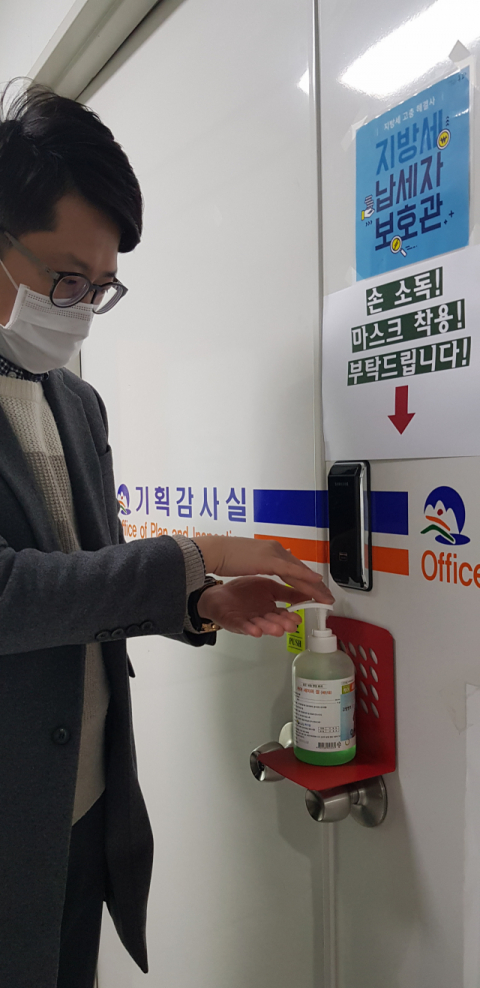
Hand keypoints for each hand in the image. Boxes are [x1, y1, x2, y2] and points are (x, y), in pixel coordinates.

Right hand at [193, 536, 333, 603]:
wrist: (215, 551)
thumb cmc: (227, 556)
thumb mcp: (251, 561)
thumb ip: (264, 563)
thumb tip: (272, 566)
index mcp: (272, 550)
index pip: (295, 567)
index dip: (308, 579)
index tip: (318, 590)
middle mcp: (276, 550)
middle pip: (301, 570)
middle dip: (316, 585)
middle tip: (328, 597)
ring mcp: (274, 553)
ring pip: (299, 571)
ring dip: (314, 585)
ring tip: (325, 597)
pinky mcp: (269, 560)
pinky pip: (290, 570)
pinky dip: (304, 576)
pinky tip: (315, 582)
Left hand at [197, 576, 309, 637]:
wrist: (220, 593)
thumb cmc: (244, 591)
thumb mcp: (269, 587)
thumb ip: (286, 593)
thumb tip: (307, 592)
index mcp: (270, 609)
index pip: (283, 614)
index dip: (290, 617)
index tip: (299, 619)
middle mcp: (261, 617)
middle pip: (273, 622)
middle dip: (282, 625)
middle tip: (290, 627)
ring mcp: (248, 621)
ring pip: (260, 625)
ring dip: (269, 628)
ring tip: (277, 630)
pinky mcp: (234, 622)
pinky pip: (243, 626)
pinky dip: (250, 629)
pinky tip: (256, 630)